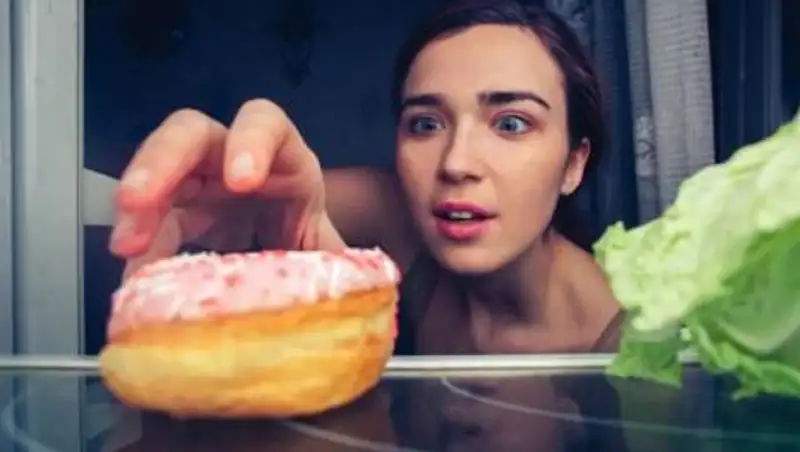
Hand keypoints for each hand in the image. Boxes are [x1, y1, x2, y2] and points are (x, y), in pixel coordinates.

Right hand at [110, 99, 342, 277]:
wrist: (291, 269)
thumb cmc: (312, 246)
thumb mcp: (328, 251)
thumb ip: (338, 266)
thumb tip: (361, 293)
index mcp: (285, 162)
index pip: (267, 125)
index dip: (251, 142)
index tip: (241, 180)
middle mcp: (234, 161)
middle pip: (190, 135)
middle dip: (163, 161)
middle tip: (139, 199)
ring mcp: (198, 185)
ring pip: (157, 176)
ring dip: (138, 208)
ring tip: (126, 246)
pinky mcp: (173, 217)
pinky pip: (148, 226)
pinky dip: (140, 252)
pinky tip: (135, 280)